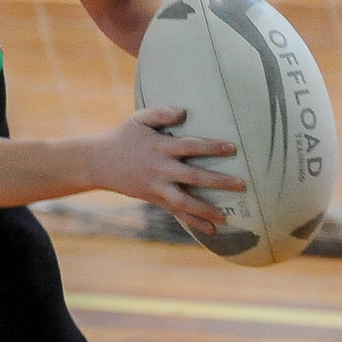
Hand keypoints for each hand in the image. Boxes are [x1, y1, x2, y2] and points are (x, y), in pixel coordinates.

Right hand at [88, 106, 243, 233]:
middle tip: (242, 185)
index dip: (211, 147)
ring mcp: (157, 188)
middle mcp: (160, 170)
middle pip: (193, 177)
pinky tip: (212, 230)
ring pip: (184, 202)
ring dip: (206, 210)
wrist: (99, 163)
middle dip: (218, 181)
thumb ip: (161, 113)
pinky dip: (194, 222)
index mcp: (160, 148)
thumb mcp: (138, 119)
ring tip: (227, 216)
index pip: (191, 146)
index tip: (233, 148)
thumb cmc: (124, 137)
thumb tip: (184, 112)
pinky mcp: (155, 199)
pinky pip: (176, 213)